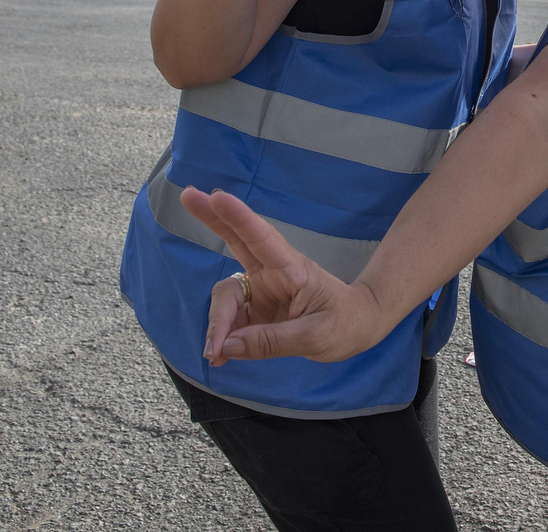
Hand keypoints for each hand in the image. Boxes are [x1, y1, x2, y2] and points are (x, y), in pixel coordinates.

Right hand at [178, 187, 387, 364]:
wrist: (359, 326)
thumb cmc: (346, 324)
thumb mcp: (316, 337)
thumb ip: (271, 342)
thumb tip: (226, 346)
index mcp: (293, 270)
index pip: (262, 238)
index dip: (239, 217)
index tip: (218, 197)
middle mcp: (272, 273)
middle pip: (236, 240)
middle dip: (210, 218)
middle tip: (187, 195)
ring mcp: (262, 289)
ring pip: (226, 296)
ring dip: (216, 322)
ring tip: (214, 353)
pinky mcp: (256, 307)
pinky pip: (230, 318)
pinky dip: (221, 335)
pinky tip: (219, 354)